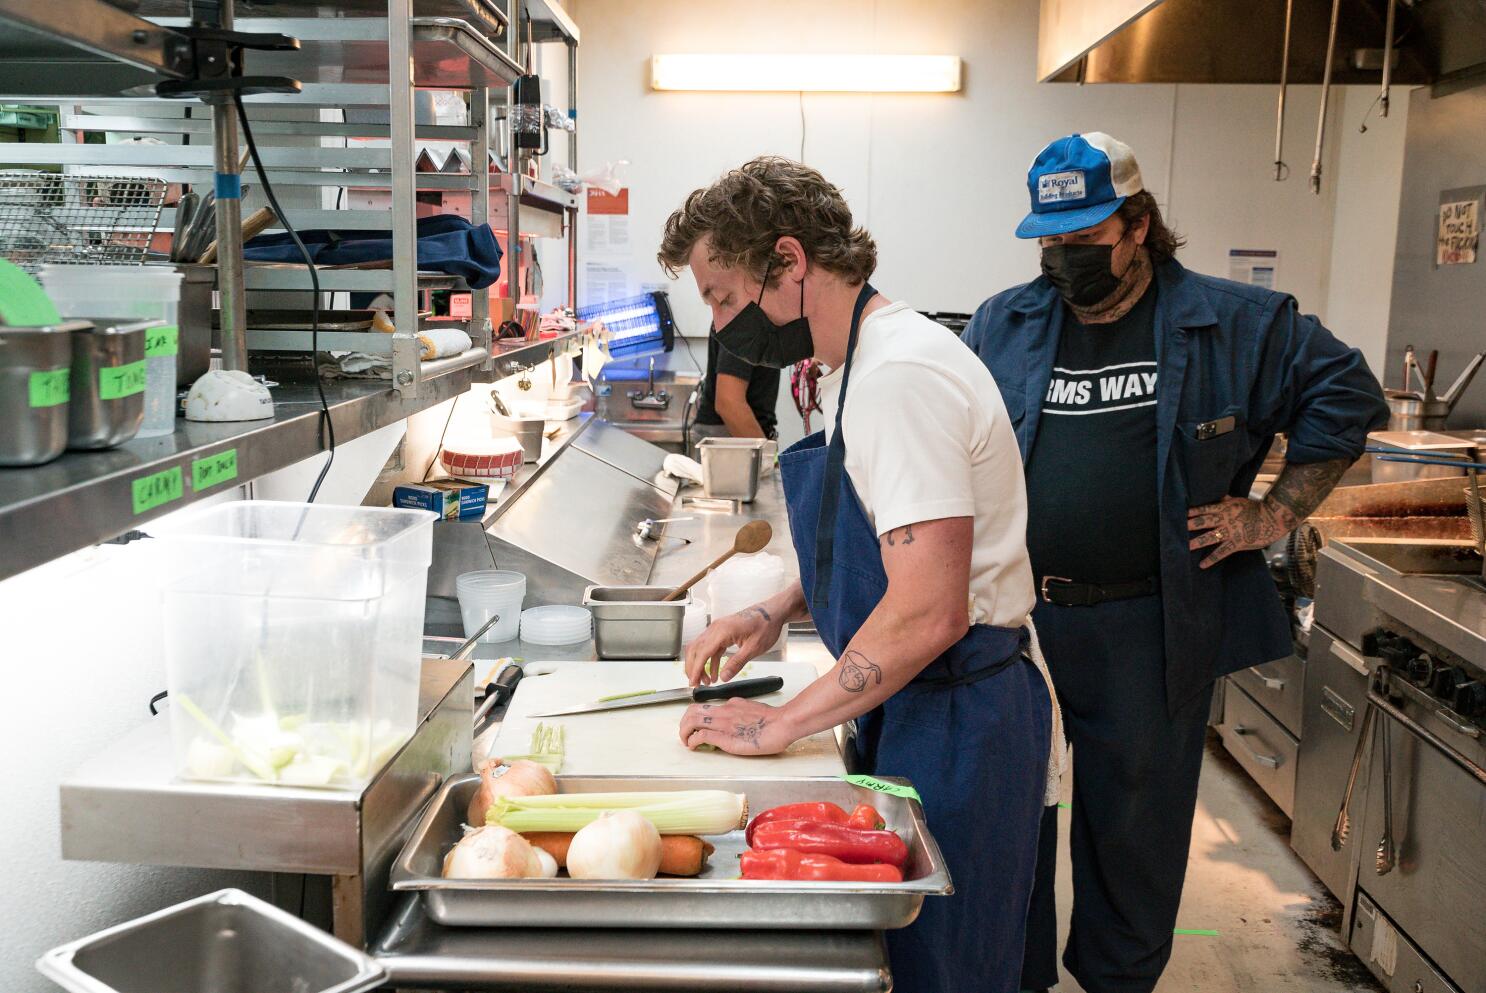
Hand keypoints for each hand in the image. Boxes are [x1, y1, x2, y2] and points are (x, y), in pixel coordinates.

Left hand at [677, 698, 795, 754]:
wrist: (782, 724)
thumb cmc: (773, 720)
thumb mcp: (752, 708)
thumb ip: (740, 711)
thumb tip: (734, 716)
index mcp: (730, 704)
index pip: (705, 706)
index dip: (695, 716)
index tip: (694, 725)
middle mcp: (723, 711)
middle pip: (692, 710)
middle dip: (684, 723)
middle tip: (685, 734)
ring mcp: (723, 723)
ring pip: (692, 720)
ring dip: (684, 732)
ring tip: (686, 741)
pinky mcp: (725, 738)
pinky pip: (701, 736)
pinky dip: (692, 741)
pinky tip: (693, 747)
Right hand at [684, 605, 783, 686]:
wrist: (772, 612)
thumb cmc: (765, 626)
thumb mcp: (753, 648)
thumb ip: (737, 663)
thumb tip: (724, 677)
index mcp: (722, 631)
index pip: (702, 652)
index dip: (695, 669)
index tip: (693, 682)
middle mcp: (716, 628)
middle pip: (695, 649)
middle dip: (693, 668)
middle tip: (696, 684)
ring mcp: (717, 629)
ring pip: (700, 648)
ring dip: (700, 665)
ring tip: (706, 681)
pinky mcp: (721, 632)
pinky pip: (710, 647)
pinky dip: (709, 660)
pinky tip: (714, 673)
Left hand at [1187, 496, 1295, 568]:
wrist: (1273, 518)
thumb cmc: (1256, 509)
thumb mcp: (1239, 501)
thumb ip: (1226, 501)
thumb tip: (1218, 497)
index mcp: (1225, 508)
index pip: (1205, 509)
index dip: (1193, 511)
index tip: (1181, 514)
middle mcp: (1225, 519)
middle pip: (1204, 522)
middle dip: (1190, 525)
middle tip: (1176, 529)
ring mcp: (1230, 532)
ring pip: (1210, 537)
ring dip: (1197, 542)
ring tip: (1185, 547)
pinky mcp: (1237, 543)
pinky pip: (1222, 552)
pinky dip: (1212, 559)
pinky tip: (1202, 565)